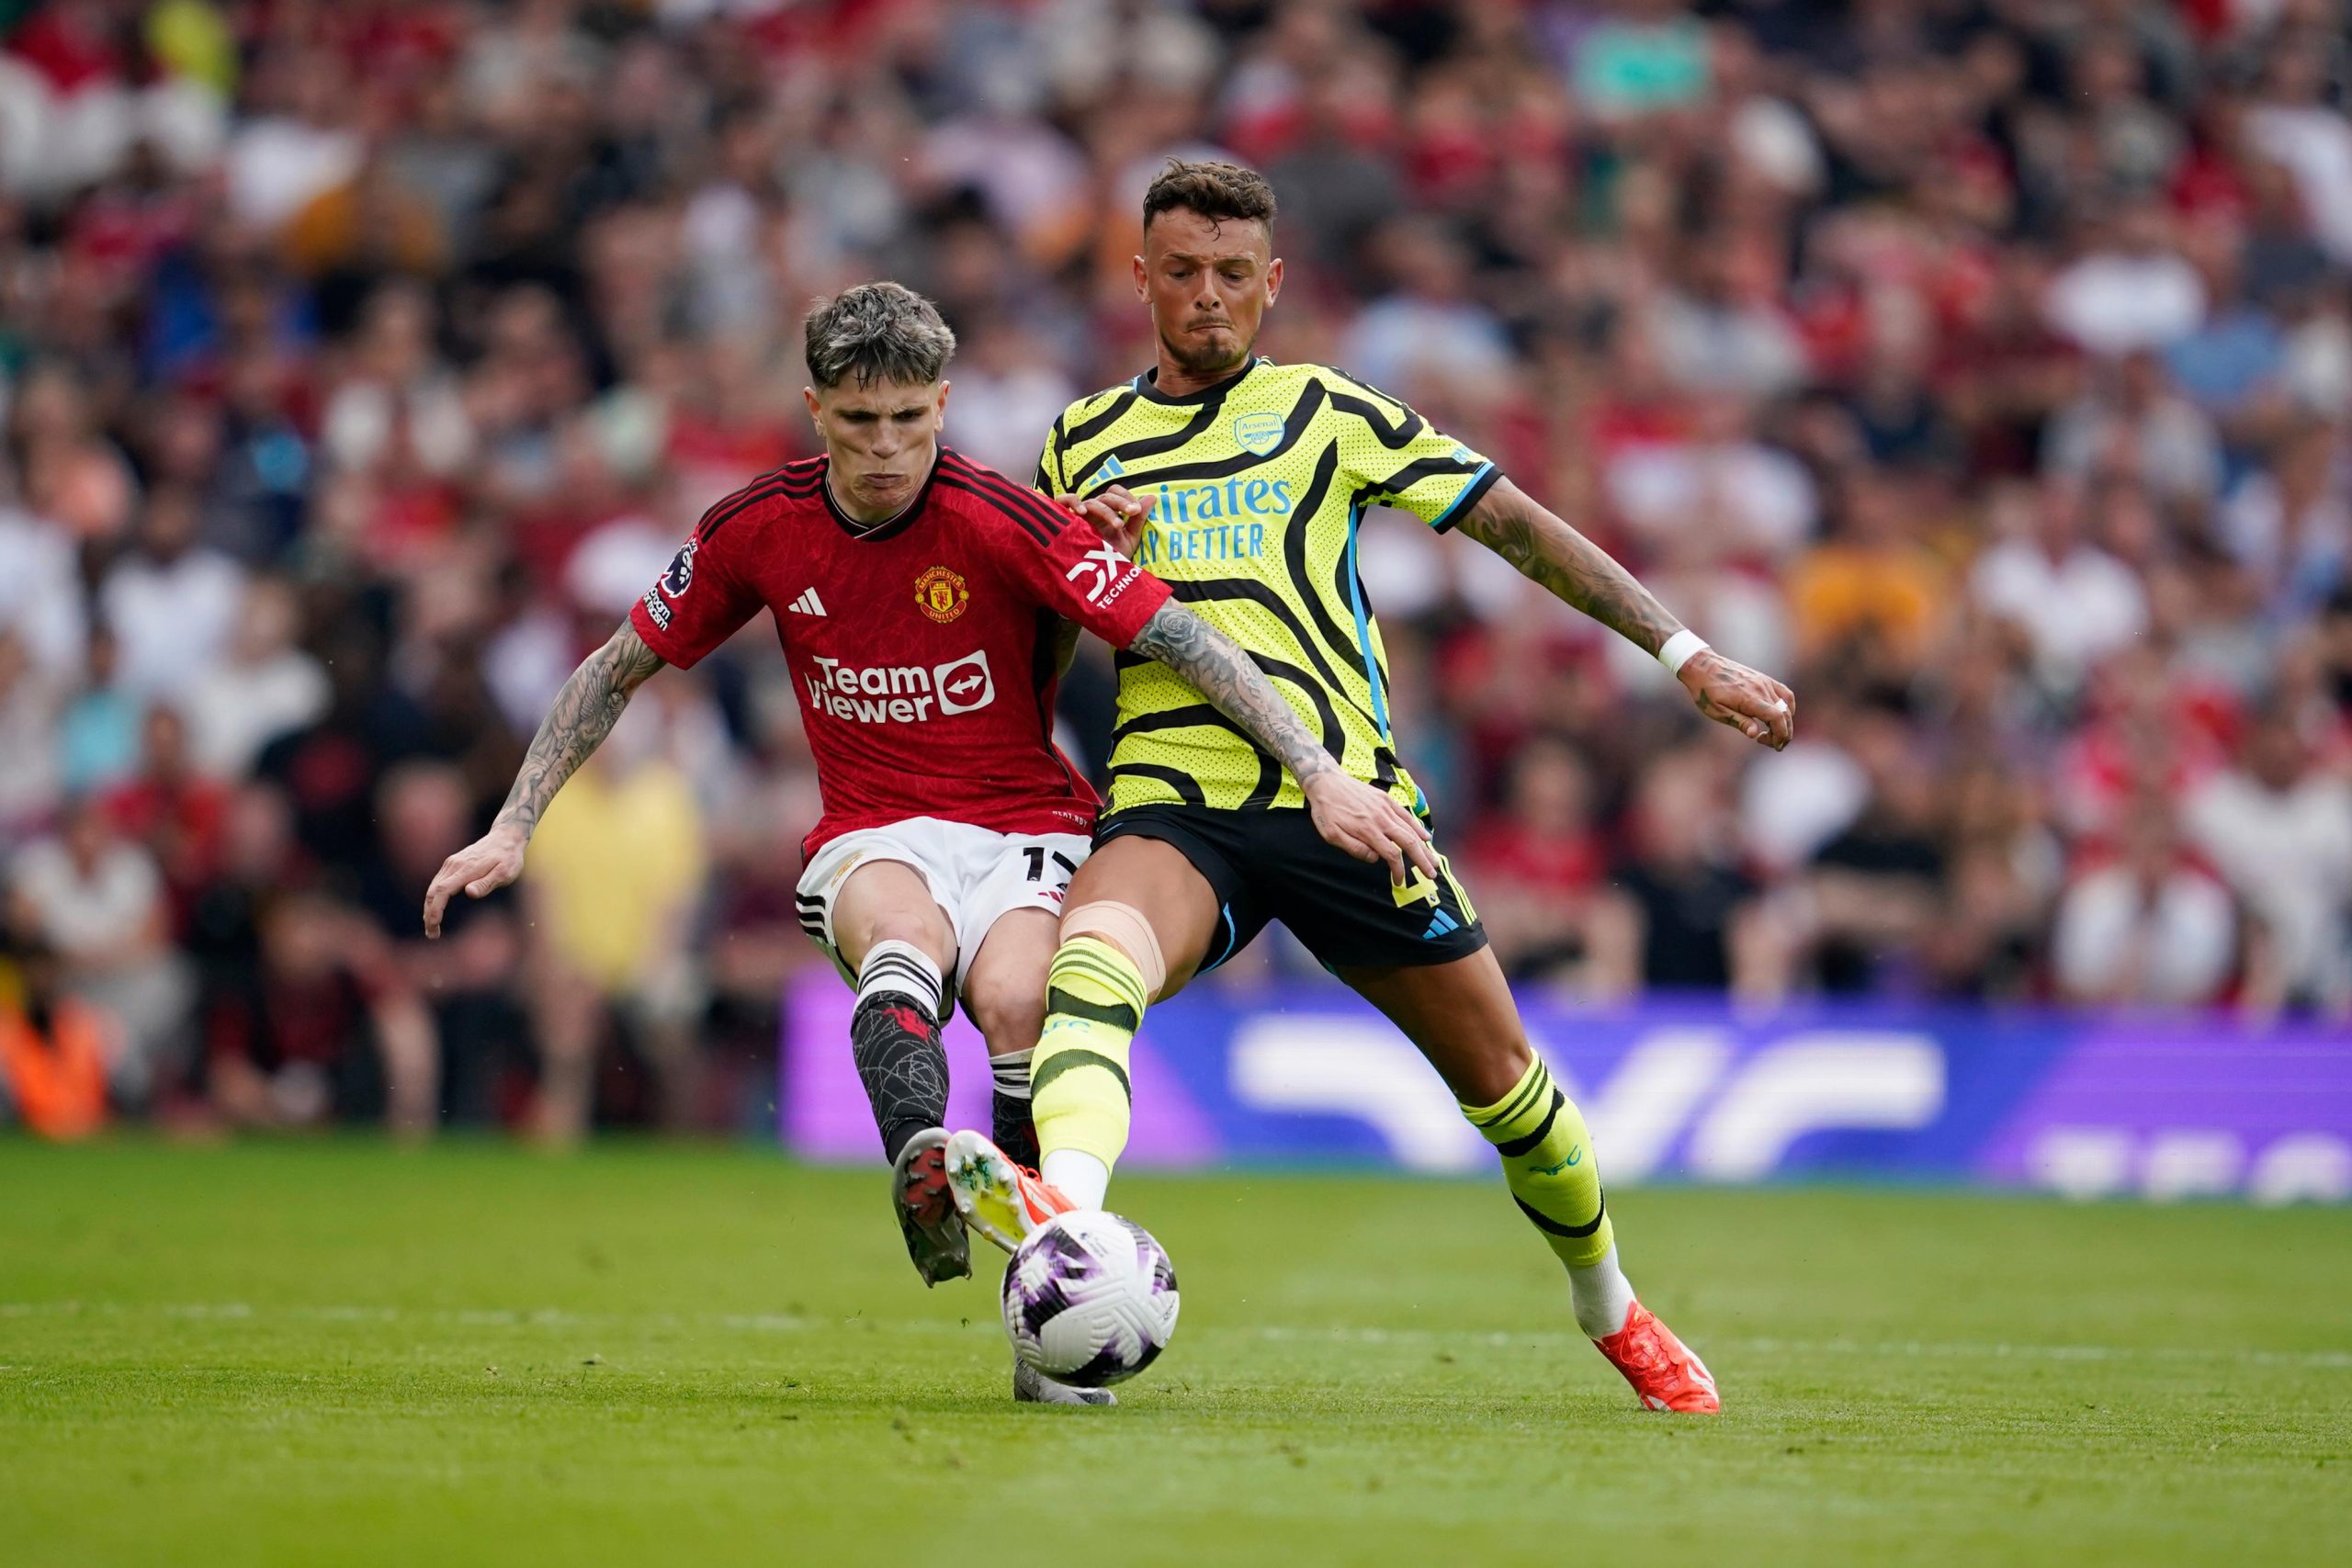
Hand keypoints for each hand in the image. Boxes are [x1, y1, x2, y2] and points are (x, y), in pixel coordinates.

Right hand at [422, 824, 527, 937]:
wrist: (506, 837)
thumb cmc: (508, 857)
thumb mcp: (505, 872)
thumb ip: (487, 883)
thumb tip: (469, 893)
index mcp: (466, 869)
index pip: (442, 891)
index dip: (435, 909)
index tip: (434, 925)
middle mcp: (454, 865)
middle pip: (433, 891)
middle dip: (429, 914)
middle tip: (432, 934)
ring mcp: (451, 863)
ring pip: (432, 887)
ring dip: (428, 908)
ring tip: (431, 927)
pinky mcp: (452, 863)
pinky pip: (437, 883)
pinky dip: (432, 898)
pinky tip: (434, 909)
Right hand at [1056, 484, 1151, 557]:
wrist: (1094, 579)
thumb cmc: (1109, 559)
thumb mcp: (1128, 540)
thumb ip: (1139, 520)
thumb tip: (1152, 497)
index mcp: (1107, 513)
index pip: (1115, 493)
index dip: (1126, 497)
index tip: (1137, 510)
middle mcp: (1093, 511)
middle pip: (1106, 496)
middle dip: (1122, 503)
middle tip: (1134, 512)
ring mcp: (1079, 515)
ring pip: (1092, 502)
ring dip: (1106, 511)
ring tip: (1118, 525)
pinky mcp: (1064, 519)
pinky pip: (1063, 501)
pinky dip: (1072, 501)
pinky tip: (1082, 512)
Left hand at [1301, 770, 1440, 883]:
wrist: (1326, 782)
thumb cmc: (1327, 811)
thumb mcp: (1332, 835)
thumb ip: (1354, 848)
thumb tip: (1375, 858)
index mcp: (1368, 831)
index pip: (1391, 854)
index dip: (1398, 870)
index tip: (1399, 881)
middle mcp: (1381, 819)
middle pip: (1408, 843)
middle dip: (1422, 861)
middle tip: (1431, 875)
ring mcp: (1386, 808)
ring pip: (1411, 830)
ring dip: (1424, 847)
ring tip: (1433, 861)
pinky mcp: (1386, 799)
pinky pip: (1406, 815)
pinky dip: (1418, 827)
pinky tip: (1426, 837)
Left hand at [1679, 649, 1795, 749]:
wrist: (1703, 666)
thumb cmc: (1707, 691)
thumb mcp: (1717, 711)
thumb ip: (1739, 722)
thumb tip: (1754, 734)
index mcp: (1750, 699)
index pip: (1777, 718)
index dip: (1781, 734)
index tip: (1775, 745)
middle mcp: (1761, 689)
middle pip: (1785, 714)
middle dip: (1784, 732)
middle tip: (1775, 745)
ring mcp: (1764, 682)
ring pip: (1786, 705)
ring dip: (1786, 722)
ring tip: (1777, 733)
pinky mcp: (1764, 679)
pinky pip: (1784, 693)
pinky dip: (1788, 706)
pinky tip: (1781, 716)